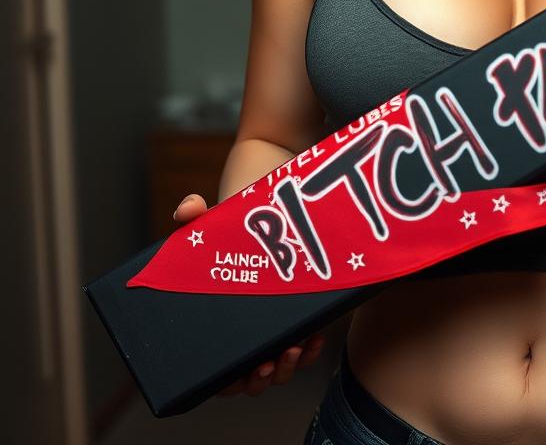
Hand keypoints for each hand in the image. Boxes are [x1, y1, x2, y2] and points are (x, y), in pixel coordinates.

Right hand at [172, 194, 326, 396]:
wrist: (261, 235)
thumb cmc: (228, 243)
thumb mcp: (209, 229)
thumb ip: (193, 216)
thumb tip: (186, 207)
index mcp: (217, 334)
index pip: (216, 375)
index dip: (227, 381)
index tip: (238, 373)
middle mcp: (243, 343)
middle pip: (249, 380)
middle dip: (259, 378)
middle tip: (267, 364)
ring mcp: (271, 339)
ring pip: (277, 372)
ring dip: (286, 368)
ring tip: (293, 348)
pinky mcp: (295, 329)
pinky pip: (304, 354)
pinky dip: (310, 352)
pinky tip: (316, 337)